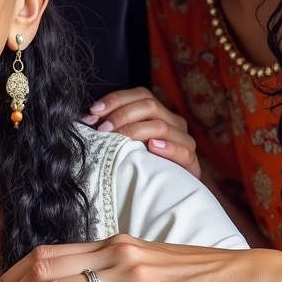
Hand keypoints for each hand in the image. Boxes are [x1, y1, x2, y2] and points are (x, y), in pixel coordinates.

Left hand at [82, 88, 199, 176]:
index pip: (140, 94)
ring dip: (136, 130)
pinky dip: (167, 147)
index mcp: (158, 111)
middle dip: (121, 115)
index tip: (94, 111)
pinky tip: (152, 147)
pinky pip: (182, 150)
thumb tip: (90, 118)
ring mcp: (184, 139)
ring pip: (161, 126)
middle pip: (149, 105)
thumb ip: (115, 125)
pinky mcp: (191, 161)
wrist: (172, 187)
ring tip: (118, 138)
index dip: (116, 99)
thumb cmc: (145, 160)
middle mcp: (173, 120)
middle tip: (102, 129)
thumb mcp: (129, 139)